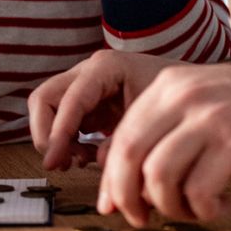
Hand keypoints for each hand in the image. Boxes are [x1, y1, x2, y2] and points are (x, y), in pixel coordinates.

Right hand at [29, 50, 185, 171]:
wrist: (185, 92)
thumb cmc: (173, 98)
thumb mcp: (152, 118)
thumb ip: (126, 140)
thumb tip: (100, 163)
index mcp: (106, 67)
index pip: (71, 98)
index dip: (58, 132)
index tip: (53, 161)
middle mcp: (88, 72)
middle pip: (44, 98)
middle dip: (46, 134)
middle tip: (60, 163)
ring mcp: (82, 87)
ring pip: (46, 110)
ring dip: (54, 140)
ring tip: (76, 161)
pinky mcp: (84, 104)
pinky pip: (60, 122)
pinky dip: (65, 143)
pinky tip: (84, 156)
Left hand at [93, 63, 230, 226]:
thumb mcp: (204, 101)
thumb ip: (165, 131)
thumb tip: (126, 183)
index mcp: (169, 86)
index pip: (120, 138)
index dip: (111, 179)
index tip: (114, 205)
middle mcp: (184, 97)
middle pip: (128, 156)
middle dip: (127, 197)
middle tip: (141, 219)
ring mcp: (211, 119)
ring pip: (158, 176)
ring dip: (169, 206)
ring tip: (191, 211)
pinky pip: (200, 190)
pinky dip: (204, 209)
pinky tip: (222, 206)